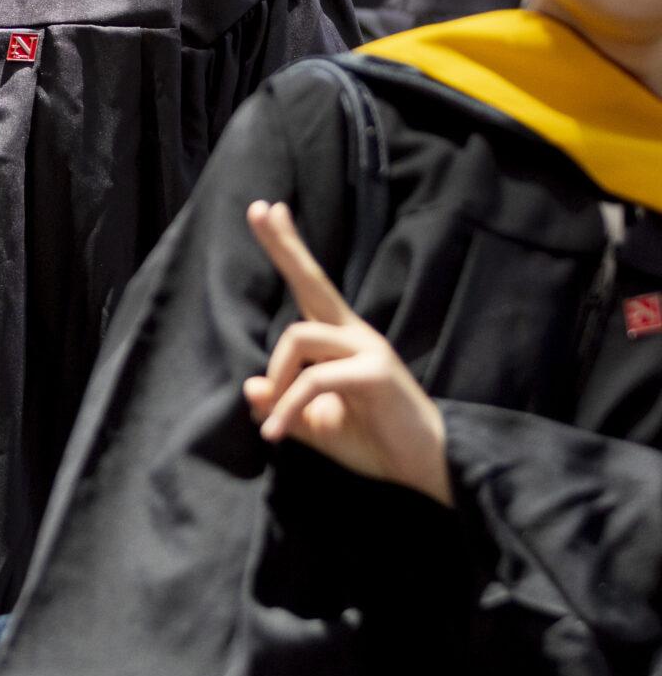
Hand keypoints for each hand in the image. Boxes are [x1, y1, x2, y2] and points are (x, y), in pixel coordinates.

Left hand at [242, 200, 451, 506]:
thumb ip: (284, 406)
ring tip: (274, 422)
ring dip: (278, 380)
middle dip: (283, 246)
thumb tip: (251, 387)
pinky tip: (276, 431)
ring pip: (299, 338)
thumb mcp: (317, 425)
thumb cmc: (375, 441)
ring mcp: (368, 350)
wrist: (425, 467)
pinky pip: (315, 379)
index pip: (310, 285)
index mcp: (340, 339)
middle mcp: (354, 334)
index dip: (289, 249)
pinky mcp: (375, 373)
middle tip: (258, 209)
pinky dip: (289, 406)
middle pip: (312, 281)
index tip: (267, 210)